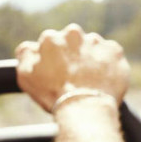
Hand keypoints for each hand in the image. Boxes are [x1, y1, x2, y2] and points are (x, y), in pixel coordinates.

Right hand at [15, 24, 129, 112]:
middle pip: (72, 42)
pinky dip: (108, 64)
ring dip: (90, 59)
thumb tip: (30, 47)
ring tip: (89, 80)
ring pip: (92, 48)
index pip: (51, 44)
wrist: (84, 107)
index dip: (54, 59)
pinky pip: (110, 55)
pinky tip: (102, 79)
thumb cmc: (53, 94)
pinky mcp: (115, 51)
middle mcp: (74, 34)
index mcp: (51, 38)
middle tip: (73, 76)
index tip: (57, 72)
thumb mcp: (26, 76)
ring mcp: (96, 41)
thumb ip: (25, 54)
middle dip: (73, 55)